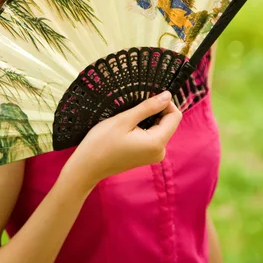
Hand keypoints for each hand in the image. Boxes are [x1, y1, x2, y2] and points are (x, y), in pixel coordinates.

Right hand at [63, 91, 181, 189]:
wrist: (87, 166)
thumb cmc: (102, 142)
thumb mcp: (124, 120)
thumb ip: (148, 107)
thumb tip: (167, 96)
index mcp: (157, 143)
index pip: (175, 116)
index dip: (165, 103)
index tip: (147, 97)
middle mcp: (160, 151)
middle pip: (169, 122)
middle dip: (156, 110)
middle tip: (135, 106)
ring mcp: (153, 155)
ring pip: (160, 127)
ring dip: (149, 118)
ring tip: (129, 117)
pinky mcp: (146, 155)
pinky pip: (153, 135)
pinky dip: (145, 126)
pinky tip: (129, 126)